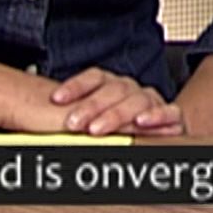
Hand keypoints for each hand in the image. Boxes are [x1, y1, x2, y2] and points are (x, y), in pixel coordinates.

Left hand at [51, 68, 185, 136]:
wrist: (161, 135)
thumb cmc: (119, 130)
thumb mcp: (94, 121)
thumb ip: (76, 117)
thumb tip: (40, 120)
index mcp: (113, 85)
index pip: (95, 77)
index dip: (75, 86)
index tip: (56, 99)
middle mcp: (132, 90)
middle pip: (113, 89)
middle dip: (91, 106)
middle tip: (73, 123)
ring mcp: (153, 102)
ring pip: (136, 100)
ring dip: (116, 114)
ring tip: (98, 129)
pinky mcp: (173, 117)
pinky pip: (168, 111)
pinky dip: (156, 116)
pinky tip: (141, 122)